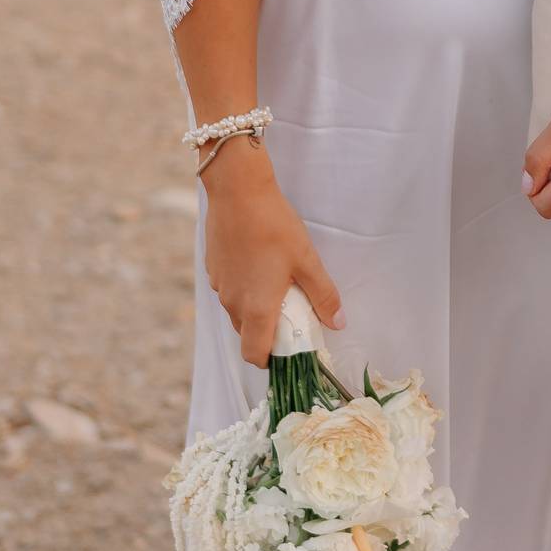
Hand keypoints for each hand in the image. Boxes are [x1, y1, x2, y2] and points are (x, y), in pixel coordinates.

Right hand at [200, 136, 343, 364]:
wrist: (238, 191)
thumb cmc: (275, 227)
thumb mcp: (307, 261)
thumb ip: (323, 296)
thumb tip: (338, 323)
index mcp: (256, 309)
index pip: (255, 355)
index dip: (272, 359)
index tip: (291, 347)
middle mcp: (232, 303)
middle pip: (247, 335)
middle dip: (268, 332)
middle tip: (293, 313)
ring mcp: (220, 286)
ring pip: (237, 312)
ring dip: (256, 309)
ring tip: (279, 284)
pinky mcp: (213, 269)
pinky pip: (230, 290)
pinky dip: (244, 289)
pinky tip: (260, 264)